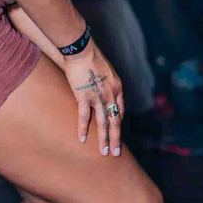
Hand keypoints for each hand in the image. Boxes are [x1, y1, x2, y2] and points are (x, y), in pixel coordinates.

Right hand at [63, 41, 124, 155]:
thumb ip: (105, 81)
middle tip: (115, 153)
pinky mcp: (84, 97)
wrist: (82, 49)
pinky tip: (82, 139)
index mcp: (117, 87)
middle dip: (116, 139)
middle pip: (116, 121)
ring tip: (103, 152)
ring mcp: (98, 97)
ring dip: (104, 139)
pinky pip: (85, 117)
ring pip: (103, 123)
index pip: (120, 109)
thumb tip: (100, 86)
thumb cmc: (91, 56)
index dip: (118, 122)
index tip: (117, 131)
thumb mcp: (105, 69)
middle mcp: (111, 94)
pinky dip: (83, 129)